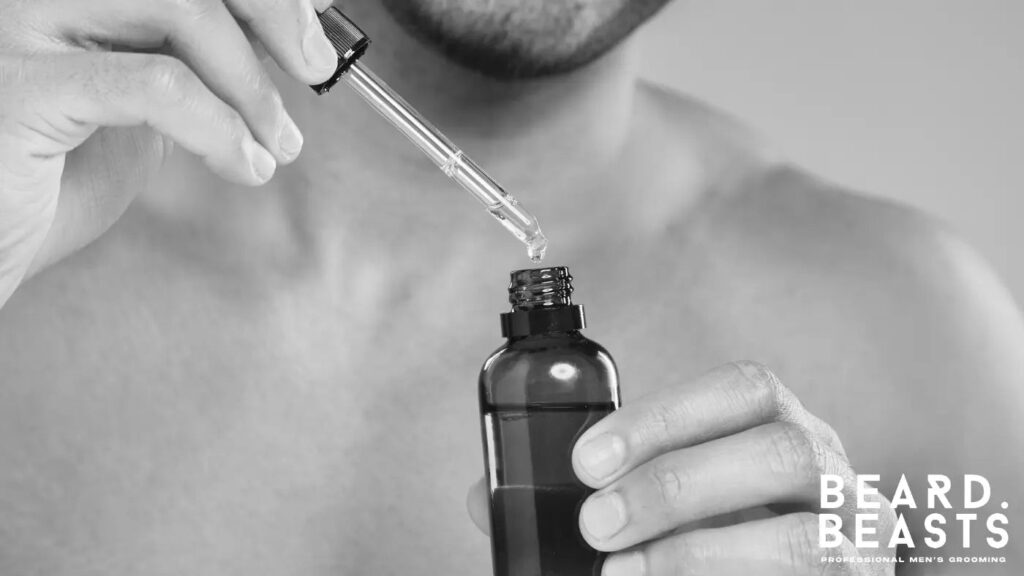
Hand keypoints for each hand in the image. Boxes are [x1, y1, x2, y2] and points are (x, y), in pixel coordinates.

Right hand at [0, 0, 337, 305]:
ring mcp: (19, 21)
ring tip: (275, 142)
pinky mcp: (20, 83)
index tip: (314, 23)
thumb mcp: (142, 106)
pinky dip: (221, 128)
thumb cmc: (48, 180)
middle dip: (274, 13)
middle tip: (315, 68)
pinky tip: (242, 165)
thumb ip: (196, 62)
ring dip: (250, 83)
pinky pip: (157, 85)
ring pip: (182, 6)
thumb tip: (278, 34)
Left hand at [467, 361, 897, 574]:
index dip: (665, 415)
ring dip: (698, 552)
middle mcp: (832, 470)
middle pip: (777, 451)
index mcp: (782, 425)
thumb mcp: (659, 506)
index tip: (586, 459)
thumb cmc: (716, 542)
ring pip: (802, 535)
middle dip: (674, 484)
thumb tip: (483, 497)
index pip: (746, 388)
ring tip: (623, 573)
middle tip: (596, 524)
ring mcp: (858, 536)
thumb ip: (591, 493)